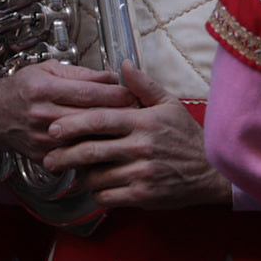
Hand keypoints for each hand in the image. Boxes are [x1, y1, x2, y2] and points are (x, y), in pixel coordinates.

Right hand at [0, 61, 135, 160]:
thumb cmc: (23, 88)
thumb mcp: (48, 70)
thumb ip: (81, 74)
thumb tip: (112, 78)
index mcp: (44, 89)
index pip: (88, 93)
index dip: (115, 94)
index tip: (133, 94)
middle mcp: (43, 115)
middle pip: (90, 118)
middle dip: (118, 115)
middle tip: (139, 112)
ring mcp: (43, 139)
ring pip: (85, 140)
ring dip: (109, 136)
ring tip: (128, 130)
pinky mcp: (43, 156)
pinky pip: (74, 156)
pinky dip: (93, 151)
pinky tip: (107, 147)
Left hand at [43, 60, 232, 209]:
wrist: (211, 171)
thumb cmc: (186, 136)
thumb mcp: (169, 104)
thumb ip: (143, 85)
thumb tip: (123, 64)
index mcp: (143, 121)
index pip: (100, 120)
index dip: (72, 124)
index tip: (54, 128)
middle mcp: (140, 147)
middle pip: (91, 150)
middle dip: (64, 154)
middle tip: (49, 158)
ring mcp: (141, 173)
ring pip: (96, 177)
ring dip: (80, 176)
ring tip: (72, 172)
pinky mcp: (143, 196)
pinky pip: (108, 196)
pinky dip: (96, 193)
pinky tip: (95, 188)